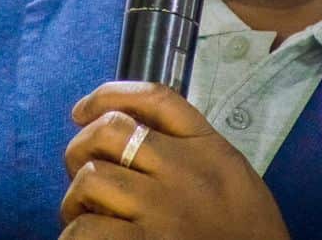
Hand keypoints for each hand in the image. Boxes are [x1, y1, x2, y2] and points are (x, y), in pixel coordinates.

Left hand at [61, 82, 290, 239]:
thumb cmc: (245, 230)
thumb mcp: (231, 172)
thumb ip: (190, 147)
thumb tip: (132, 128)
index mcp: (208, 148)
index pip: (154, 98)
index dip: (109, 95)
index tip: (83, 110)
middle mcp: (183, 171)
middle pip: (110, 131)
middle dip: (81, 146)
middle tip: (82, 171)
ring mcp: (162, 210)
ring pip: (92, 177)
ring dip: (75, 197)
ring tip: (84, 213)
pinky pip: (88, 229)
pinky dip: (77, 233)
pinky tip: (86, 238)